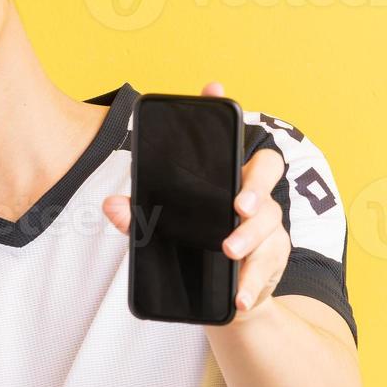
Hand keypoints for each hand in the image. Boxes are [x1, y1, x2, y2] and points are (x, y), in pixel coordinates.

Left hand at [102, 81, 288, 320]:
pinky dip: (252, 282)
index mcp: (227, 180)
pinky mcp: (274, 260)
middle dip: (255, 186)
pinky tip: (238, 296)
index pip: (232, 138)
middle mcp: (254, 197)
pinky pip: (269, 265)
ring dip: (250, 238)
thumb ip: (141, 217)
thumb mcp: (164, 232)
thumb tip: (112, 205)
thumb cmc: (195, 251)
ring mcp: (270, 227)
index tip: (213, 88)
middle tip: (238, 207)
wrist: (223, 299)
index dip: (226, 110)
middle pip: (267, 172)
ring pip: (271, 223)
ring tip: (229, 252)